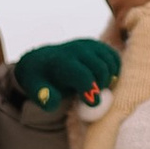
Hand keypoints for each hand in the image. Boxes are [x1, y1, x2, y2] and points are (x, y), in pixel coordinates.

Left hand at [5, 36, 121, 116]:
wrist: (43, 61)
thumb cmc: (41, 80)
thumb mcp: (35, 90)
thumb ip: (45, 98)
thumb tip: (54, 101)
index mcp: (62, 61)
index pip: (84, 76)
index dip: (91, 91)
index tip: (92, 103)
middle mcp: (77, 49)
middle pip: (101, 69)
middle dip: (101, 86)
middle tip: (92, 96)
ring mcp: (89, 45)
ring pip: (110, 62)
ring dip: (108, 78)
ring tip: (97, 88)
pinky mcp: (97, 45)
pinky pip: (114, 57)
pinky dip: (114, 70)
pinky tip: (105, 79)